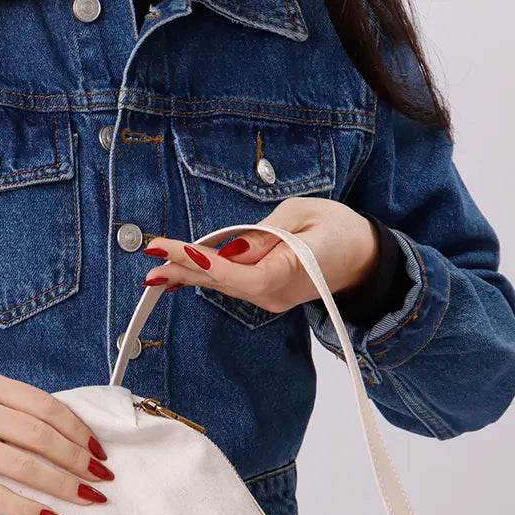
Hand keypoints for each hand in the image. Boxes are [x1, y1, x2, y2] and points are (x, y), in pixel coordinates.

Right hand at [0, 367, 113, 514]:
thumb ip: (7, 407)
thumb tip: (64, 435)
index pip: (44, 406)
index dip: (77, 431)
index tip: (98, 451)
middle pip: (41, 437)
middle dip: (79, 461)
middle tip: (101, 480)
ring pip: (25, 466)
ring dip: (63, 486)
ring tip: (86, 499)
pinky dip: (28, 509)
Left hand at [141, 197, 379, 313]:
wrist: (364, 258)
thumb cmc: (338, 229)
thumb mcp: (303, 215)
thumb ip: (264, 234)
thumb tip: (230, 250)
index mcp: (288, 273)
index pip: (237, 273)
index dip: (204, 263)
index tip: (175, 249)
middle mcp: (275, 294)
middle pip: (223, 283)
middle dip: (185, 269)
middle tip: (150, 260)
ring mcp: (271, 299)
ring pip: (224, 285)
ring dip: (190, 274)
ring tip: (155, 268)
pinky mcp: (268, 295)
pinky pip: (233, 284)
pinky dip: (207, 275)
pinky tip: (182, 274)